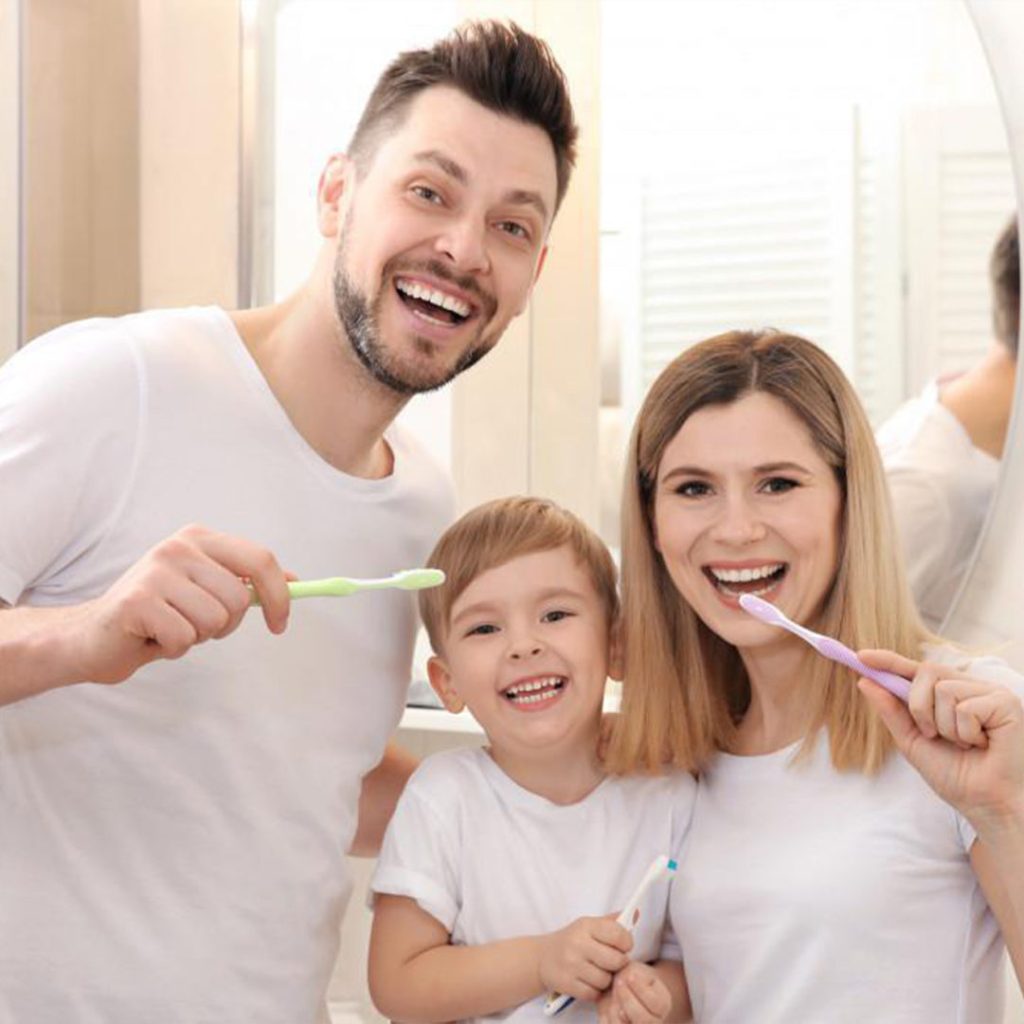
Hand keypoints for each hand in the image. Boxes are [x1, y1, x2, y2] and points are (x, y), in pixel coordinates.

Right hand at [71, 524, 290, 683]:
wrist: (94, 635)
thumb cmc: (159, 613)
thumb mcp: (206, 589)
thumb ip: (246, 582)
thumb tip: (296, 581)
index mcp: (200, 538)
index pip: (260, 560)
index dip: (280, 595)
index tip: (281, 623)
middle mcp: (179, 546)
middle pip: (240, 599)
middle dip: (225, 625)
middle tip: (196, 624)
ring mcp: (156, 570)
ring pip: (215, 621)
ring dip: (197, 637)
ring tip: (171, 627)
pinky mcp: (138, 600)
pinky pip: (185, 638)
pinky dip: (173, 648)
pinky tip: (153, 637)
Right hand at [537, 915, 631, 1003]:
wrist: (542, 957)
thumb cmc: (573, 940)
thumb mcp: (590, 925)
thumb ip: (614, 921)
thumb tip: (637, 913)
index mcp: (586, 925)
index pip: (619, 934)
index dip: (626, 943)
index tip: (622, 946)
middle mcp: (578, 943)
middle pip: (616, 961)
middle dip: (617, 964)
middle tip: (611, 962)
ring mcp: (571, 964)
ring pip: (605, 980)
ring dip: (605, 979)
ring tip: (598, 971)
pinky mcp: (566, 983)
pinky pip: (593, 993)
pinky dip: (594, 991)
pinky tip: (588, 981)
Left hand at [597, 962, 672, 1022]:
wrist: (620, 987)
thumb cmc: (630, 976)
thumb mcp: (635, 970)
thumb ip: (633, 977)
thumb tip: (624, 984)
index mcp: (663, 1004)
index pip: (655, 1003)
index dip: (641, 990)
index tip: (629, 975)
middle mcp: (654, 1022)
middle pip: (644, 1019)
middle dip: (628, 1000)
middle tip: (618, 983)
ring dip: (616, 1009)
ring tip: (613, 994)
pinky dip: (606, 1018)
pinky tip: (607, 1007)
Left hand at [858, 649, 1023, 834]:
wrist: (986, 804)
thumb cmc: (957, 776)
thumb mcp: (913, 741)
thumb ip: (892, 711)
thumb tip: (865, 681)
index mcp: (951, 695)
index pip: (917, 670)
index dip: (890, 660)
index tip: (861, 656)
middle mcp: (971, 688)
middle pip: (927, 671)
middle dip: (919, 706)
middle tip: (934, 734)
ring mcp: (990, 693)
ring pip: (945, 690)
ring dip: (945, 726)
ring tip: (966, 745)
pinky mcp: (1006, 703)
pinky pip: (966, 707)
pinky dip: (966, 732)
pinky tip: (982, 745)